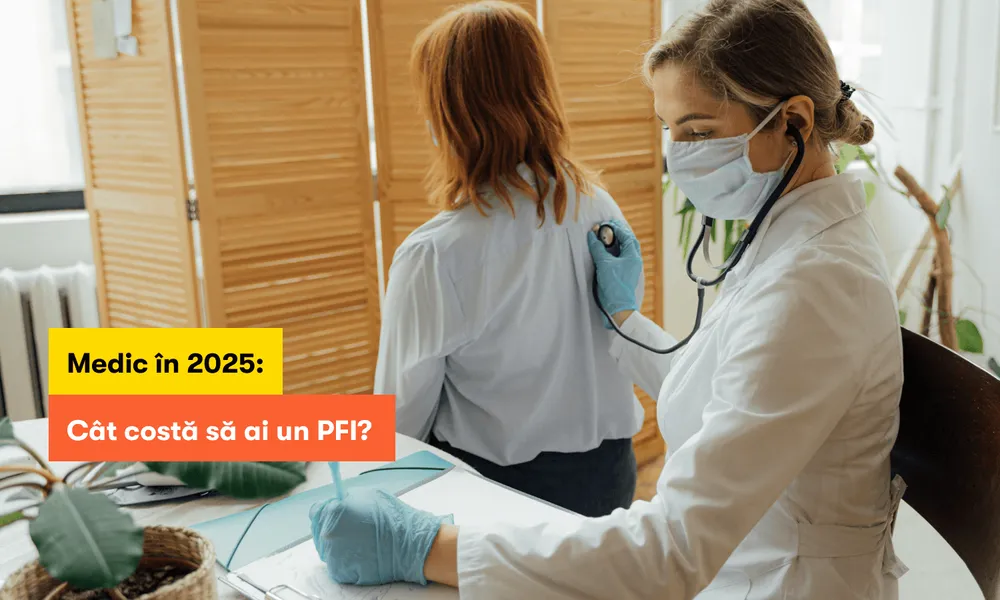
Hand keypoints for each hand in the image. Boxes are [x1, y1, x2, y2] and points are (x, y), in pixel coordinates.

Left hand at [310, 489, 453, 585]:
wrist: (409, 544)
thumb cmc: (393, 519)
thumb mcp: (369, 495)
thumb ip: (347, 497)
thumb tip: (338, 499)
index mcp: (334, 512)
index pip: (316, 510)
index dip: (327, 510)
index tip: (335, 512)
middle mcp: (329, 534)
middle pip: (319, 529)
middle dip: (331, 526)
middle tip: (351, 527)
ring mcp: (333, 555)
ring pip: (326, 547)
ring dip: (338, 543)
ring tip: (360, 540)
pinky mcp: (340, 571)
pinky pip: (335, 563)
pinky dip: (344, 558)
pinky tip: (360, 552)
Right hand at [587, 219, 642, 328]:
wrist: (618, 307)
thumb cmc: (614, 285)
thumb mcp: (604, 264)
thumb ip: (598, 248)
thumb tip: (592, 235)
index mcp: (633, 256)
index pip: (626, 236)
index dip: (616, 228)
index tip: (605, 224)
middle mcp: (633, 260)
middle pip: (628, 241)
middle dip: (618, 233)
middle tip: (606, 227)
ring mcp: (629, 267)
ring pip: (624, 249)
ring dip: (616, 241)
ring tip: (605, 236)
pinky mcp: (624, 273)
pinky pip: (620, 257)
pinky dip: (613, 251)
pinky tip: (605, 250)